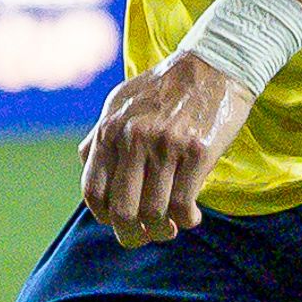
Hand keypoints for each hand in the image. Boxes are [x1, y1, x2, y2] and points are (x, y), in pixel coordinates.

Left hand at [78, 52, 255, 246]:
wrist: (215, 63)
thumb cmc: (166, 87)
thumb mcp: (122, 102)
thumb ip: (102, 133)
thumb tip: (86, 162)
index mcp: (110, 129)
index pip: (93, 191)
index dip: (103, 216)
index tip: (118, 222)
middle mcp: (133, 138)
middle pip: (122, 210)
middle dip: (130, 235)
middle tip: (143, 238)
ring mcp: (165, 145)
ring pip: (154, 213)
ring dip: (161, 231)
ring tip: (170, 229)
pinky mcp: (197, 151)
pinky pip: (184, 204)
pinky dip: (186, 221)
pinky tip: (191, 218)